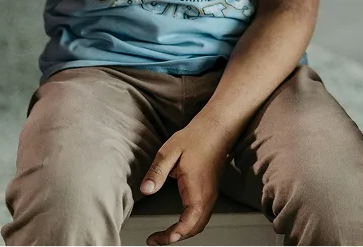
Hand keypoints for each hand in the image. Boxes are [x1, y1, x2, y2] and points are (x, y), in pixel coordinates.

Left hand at [141, 120, 229, 244]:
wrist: (216, 127)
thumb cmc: (195, 137)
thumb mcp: (170, 151)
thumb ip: (157, 172)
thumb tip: (146, 190)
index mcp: (197, 188)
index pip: (189, 222)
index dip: (174, 235)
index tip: (158, 239)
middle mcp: (208, 195)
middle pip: (195, 228)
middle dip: (176, 238)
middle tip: (156, 239)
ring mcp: (211, 193)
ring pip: (200, 223)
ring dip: (184, 232)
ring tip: (165, 234)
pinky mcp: (211, 190)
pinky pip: (202, 214)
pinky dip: (190, 224)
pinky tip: (179, 221)